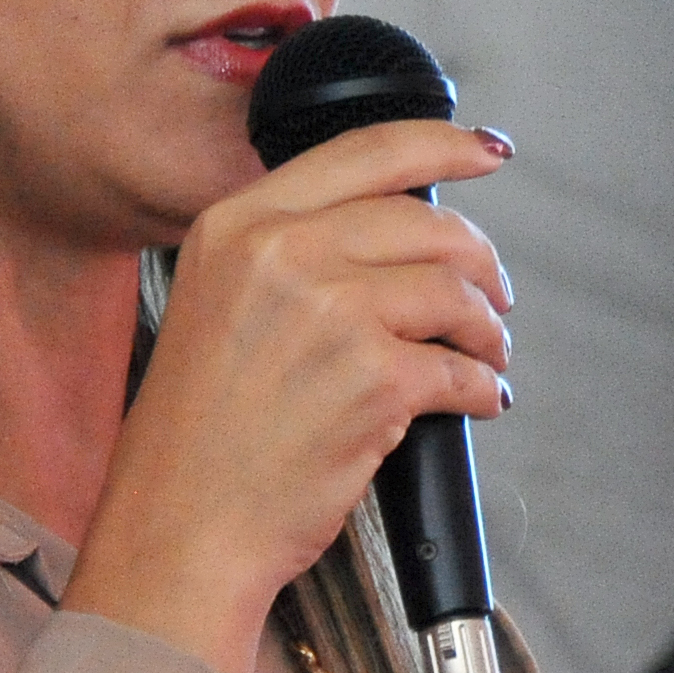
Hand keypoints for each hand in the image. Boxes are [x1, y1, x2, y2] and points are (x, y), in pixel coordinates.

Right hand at [66, 119, 513, 672]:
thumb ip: (291, 254)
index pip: (365, 152)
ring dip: (485, 329)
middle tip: (492, 296)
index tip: (487, 151)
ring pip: (454, 290)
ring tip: (484, 354)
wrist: (181, 528)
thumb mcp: (219, 305)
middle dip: (478, 261)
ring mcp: (332, 313)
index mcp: (239, 225)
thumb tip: (393, 237)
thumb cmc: (199, 440)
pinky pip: (461, 367)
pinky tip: (477, 401)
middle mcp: (283, 254)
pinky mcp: (376, 378)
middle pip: (426, 223)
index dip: (444, 144)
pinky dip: (482, 387)